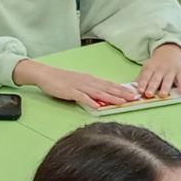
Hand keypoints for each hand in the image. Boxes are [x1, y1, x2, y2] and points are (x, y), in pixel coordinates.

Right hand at [21, 61, 139, 110]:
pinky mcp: (70, 91)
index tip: (133, 93)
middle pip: (107, 88)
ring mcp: (79, 86)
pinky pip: (81, 97)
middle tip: (134, 98)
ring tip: (121, 102)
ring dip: (111, 97)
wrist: (46, 74)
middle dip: (121, 93)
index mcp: (91, 80)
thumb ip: (91, 90)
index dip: (121, 89)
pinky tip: (98, 106)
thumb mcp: (80, 83)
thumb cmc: (62, 80)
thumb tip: (103, 98)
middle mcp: (88, 82)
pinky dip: (90, 101)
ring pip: (98, 92)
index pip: (109, 85)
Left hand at [136, 43, 180, 97]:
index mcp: (151, 67)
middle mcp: (161, 68)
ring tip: (163, 95)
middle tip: (148, 94)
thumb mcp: (147, 67)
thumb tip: (131, 88)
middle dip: (152, 86)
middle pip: (156, 78)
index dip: (142, 83)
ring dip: (165, 88)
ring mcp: (171, 70)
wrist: (168, 51)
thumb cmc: (155, 64)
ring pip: (168, 80)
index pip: (146, 75)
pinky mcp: (180, 72)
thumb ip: (141, 78)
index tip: (140, 91)